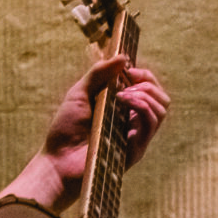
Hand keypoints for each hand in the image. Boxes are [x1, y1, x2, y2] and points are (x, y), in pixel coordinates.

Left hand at [17, 56, 168, 210]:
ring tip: (123, 94)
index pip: (150, 90)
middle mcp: (134, 124)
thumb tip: (122, 57)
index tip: (128, 69)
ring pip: (161, 110)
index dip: (144, 76)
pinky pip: (150, 124)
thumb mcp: (79, 93)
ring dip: (145, 94)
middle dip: (148, 82)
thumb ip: (98, 74)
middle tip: (128, 80)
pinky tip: (123, 101)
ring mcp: (136, 138)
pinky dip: (141, 106)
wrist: (56, 161)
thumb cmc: (65, 130)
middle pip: (161, 99)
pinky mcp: (135, 150)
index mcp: (125, 110)